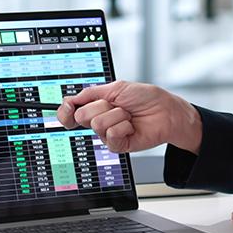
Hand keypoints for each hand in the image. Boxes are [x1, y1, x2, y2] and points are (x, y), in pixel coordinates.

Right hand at [56, 81, 201, 153]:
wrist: (166, 111)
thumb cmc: (145, 98)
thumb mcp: (116, 87)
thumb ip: (91, 93)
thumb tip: (71, 99)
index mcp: (96, 106)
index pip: (71, 112)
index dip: (66, 110)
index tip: (69, 106)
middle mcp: (99, 121)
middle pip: (83, 116)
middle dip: (101, 106)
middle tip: (117, 105)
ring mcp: (108, 134)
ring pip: (98, 124)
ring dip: (117, 115)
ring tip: (128, 115)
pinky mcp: (118, 145)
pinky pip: (110, 135)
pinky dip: (123, 127)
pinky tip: (131, 126)